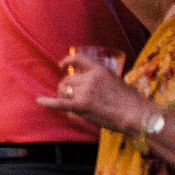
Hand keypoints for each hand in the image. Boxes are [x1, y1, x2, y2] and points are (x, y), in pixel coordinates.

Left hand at [37, 53, 151, 131]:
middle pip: (68, 80)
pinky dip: (48, 102)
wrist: (136, 114)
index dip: (68, 61)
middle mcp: (90, 78)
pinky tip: (39, 101)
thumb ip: (101, 80)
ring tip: (72, 103)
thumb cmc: (130, 101)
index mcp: (100, 70)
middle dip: (67, 88)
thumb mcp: (116, 81)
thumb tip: (89, 84)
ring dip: (64, 96)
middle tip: (73, 97)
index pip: (79, 59)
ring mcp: (85, 92)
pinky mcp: (81, 106)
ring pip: (64, 91)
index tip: (62, 65)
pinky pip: (59, 103)